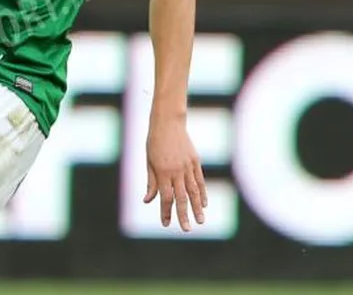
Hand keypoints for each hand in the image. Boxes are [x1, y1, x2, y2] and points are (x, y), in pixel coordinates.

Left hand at [144, 113, 206, 231]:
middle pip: (181, 198)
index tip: (166, 224)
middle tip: (186, 229)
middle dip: (183, 215)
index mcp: (162, 172)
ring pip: (194, 191)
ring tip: (200, 221)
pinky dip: (203, 193)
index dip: (166, 212)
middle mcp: (176, 171)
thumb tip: (147, 201)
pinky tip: (204, 204)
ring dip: (197, 208)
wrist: (168, 123)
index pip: (166, 197)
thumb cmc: (154, 143)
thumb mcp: (149, 162)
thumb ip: (151, 183)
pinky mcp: (195, 161)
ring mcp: (188, 166)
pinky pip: (200, 181)